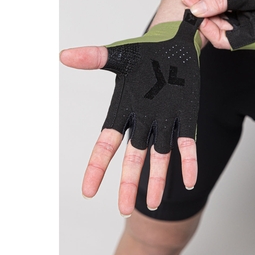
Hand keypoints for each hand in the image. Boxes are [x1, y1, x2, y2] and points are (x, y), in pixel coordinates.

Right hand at [60, 11, 200, 215]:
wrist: (173, 44)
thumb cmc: (144, 51)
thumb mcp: (119, 55)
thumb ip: (94, 58)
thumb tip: (64, 55)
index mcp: (123, 110)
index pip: (107, 143)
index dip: (96, 166)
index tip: (87, 191)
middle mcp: (143, 121)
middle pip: (133, 157)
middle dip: (128, 182)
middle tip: (123, 210)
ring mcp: (166, 120)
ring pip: (160, 155)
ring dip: (157, 179)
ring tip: (154, 203)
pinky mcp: (186, 116)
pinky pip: (187, 143)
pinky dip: (188, 161)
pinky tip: (190, 181)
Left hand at [183, 0, 254, 51]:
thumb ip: (219, 3)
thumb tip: (197, 10)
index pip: (223, 40)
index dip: (206, 27)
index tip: (194, 12)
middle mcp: (253, 38)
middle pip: (221, 29)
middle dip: (203, 12)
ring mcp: (250, 29)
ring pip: (223, 20)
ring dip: (208, 6)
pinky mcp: (249, 19)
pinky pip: (230, 14)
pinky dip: (218, 4)